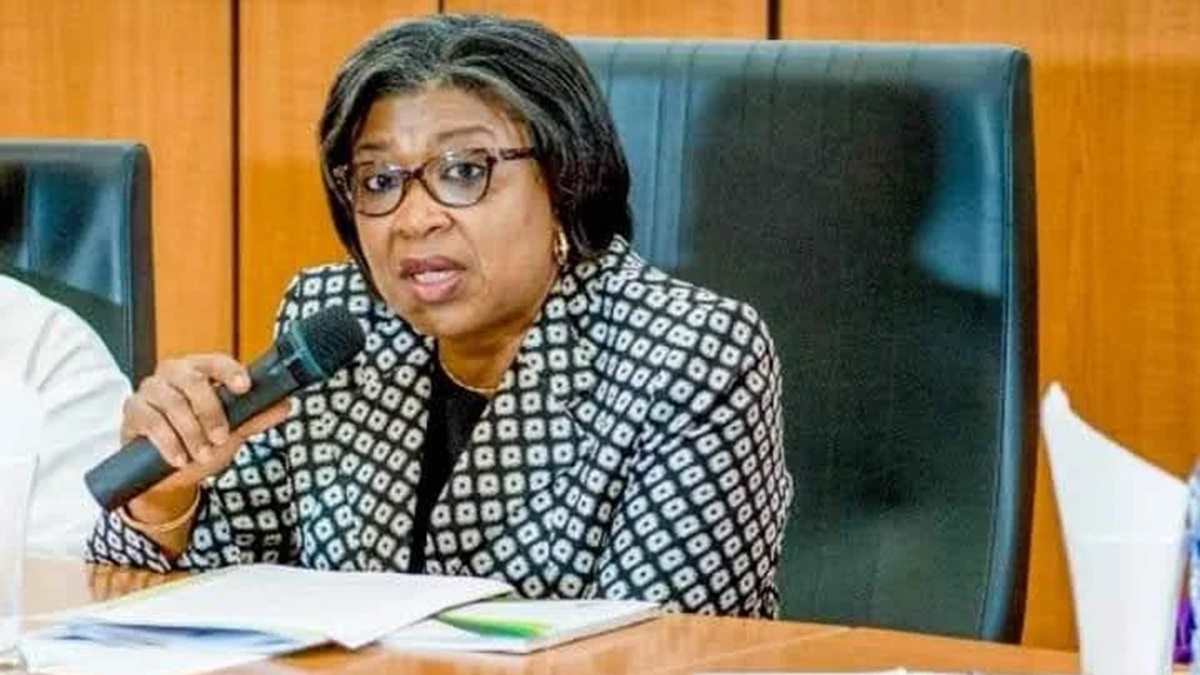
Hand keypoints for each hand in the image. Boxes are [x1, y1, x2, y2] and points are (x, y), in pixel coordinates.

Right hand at [121, 354, 289, 516]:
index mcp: (199, 370)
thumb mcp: (232, 430)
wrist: (169, 471)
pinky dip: (168, 443)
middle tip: (221, 438)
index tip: (244, 387)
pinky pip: (150, 422)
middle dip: (210, 412)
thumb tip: (285, 405)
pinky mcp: (133, 411)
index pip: (215, 362)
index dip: (230, 372)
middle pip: (192, 381)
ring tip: (202, 454)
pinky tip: (179, 458)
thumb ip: (255, 416)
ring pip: (172, 403)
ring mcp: (150, 390)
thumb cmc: (201, 440)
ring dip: (191, 433)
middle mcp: (172, 373)